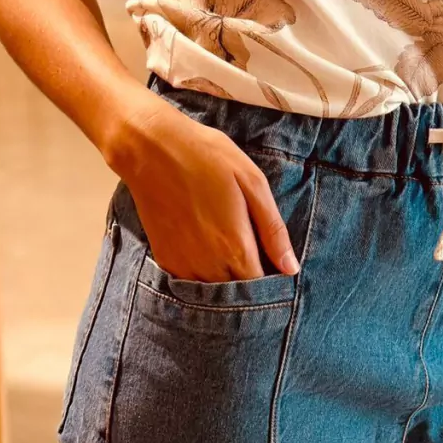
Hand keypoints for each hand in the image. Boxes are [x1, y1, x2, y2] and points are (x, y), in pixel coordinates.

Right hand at [109, 89, 298, 283]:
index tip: (273, 267)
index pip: (261, 288)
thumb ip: (273, 231)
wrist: (151, 148)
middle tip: (250, 256)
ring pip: (214, 292)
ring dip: (225, 282)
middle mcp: (211, 266)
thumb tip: (291, 269)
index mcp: (236, 249)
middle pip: (238, 294)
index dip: (271, 283)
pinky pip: (191, 283)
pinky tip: (205, 251)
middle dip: (248, 283)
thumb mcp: (252, 184)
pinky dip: (202, 276)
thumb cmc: (207, 157)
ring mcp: (185, 267)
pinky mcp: (167, 262)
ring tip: (226, 252)